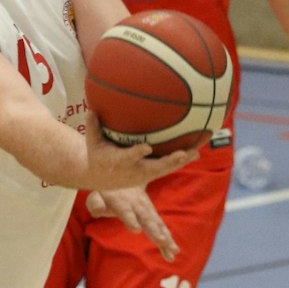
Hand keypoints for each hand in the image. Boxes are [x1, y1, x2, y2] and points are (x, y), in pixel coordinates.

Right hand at [80, 118, 198, 191]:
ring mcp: (145, 174)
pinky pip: (169, 166)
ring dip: (181, 160)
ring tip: (196, 151)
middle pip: (154, 167)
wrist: (101, 178)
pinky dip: (182, 159)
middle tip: (182, 154)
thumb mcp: (92, 142)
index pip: (128, 158)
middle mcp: (134, 170)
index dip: (137, 154)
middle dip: (168, 162)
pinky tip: (197, 151)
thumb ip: (92, 127)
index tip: (146, 148)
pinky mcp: (152, 174)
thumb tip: (91, 110)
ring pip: (165, 168)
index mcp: (119, 162)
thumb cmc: (98, 154)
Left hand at [87, 186, 178, 260]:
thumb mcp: (96, 193)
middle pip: (147, 219)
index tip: (136, 229)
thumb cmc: (107, 190)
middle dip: (154, 231)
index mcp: (121, 201)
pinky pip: (161, 227)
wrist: (126, 174)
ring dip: (166, 237)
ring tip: (173, 251)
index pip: (125, 211)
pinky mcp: (153, 214)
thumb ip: (95, 202)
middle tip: (162, 241)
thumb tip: (98, 209)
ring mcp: (147, 209)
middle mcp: (137, 205)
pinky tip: (173, 252)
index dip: (131, 219)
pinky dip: (168, 239)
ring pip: (157, 224)